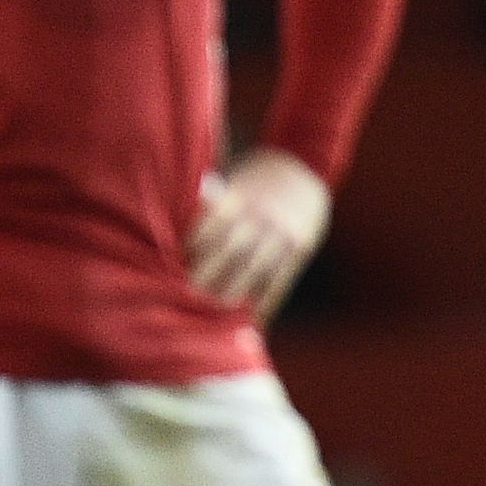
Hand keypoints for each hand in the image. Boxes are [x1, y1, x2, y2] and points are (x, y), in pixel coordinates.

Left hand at [190, 149, 332, 315]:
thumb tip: (180, 219)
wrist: (306, 171)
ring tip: (217, 304)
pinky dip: (266, 299)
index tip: (180, 261)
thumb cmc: (255, 179)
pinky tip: (253, 313)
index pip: (211, 226)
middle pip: (231, 251)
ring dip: (235, 291)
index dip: (194, 247)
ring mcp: (284, 232)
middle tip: (191, 291)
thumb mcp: (233, 178)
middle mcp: (263, 215)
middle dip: (209, 274)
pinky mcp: (301, 246)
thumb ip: (211, 199)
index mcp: (242, 195)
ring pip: (256, 269)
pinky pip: (281, 278)